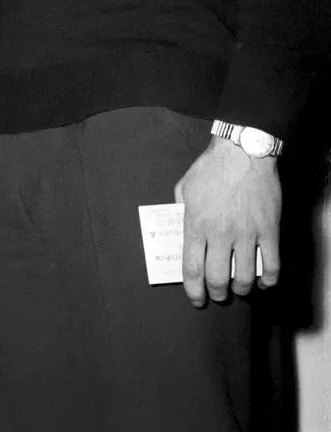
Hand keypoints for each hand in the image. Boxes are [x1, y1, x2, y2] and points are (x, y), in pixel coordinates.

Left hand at [175, 136, 279, 306]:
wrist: (243, 154)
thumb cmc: (210, 168)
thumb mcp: (184, 187)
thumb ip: (181, 210)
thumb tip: (182, 232)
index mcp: (196, 223)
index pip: (192, 267)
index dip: (193, 289)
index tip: (195, 298)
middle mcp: (220, 233)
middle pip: (217, 278)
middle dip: (216, 293)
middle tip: (216, 295)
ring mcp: (246, 234)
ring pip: (245, 277)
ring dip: (241, 290)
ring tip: (238, 290)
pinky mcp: (269, 231)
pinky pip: (272, 265)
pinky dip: (268, 280)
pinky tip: (263, 282)